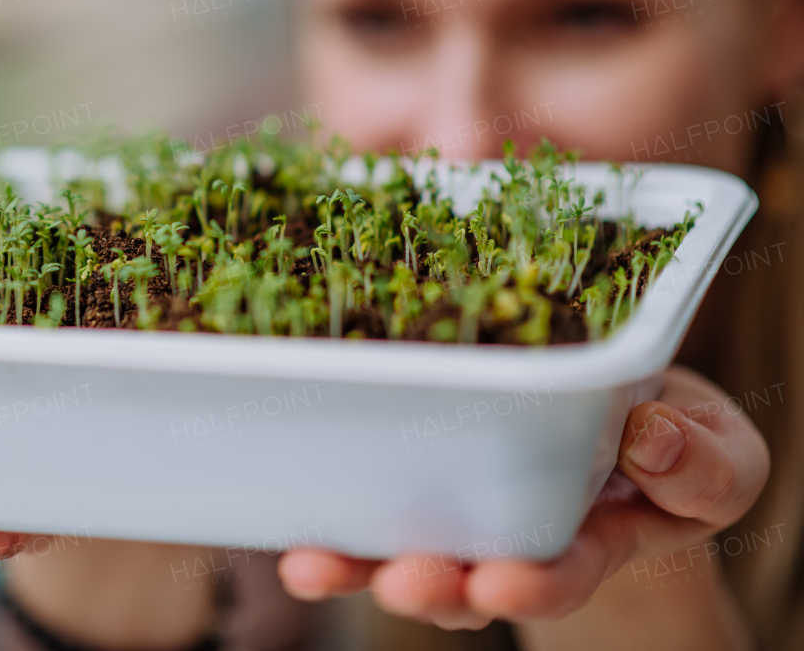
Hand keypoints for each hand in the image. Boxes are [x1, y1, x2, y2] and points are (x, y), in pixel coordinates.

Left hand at [276, 366, 768, 629]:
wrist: (627, 417)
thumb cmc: (674, 440)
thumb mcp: (717, 456)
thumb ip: (700, 465)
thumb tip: (651, 438)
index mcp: (589, 536)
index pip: (560, 572)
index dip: (530, 584)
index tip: (499, 584)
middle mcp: (514, 535)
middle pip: (466, 576)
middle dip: (431, 586)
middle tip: (402, 585)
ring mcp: (462, 507)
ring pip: (403, 546)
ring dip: (357, 561)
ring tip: (311, 566)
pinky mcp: (419, 470)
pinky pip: (370, 495)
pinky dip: (330, 506)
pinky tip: (286, 511)